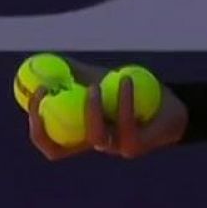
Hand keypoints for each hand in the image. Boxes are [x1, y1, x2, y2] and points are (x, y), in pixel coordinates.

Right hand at [25, 67, 187, 160]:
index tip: (37, 91)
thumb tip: (42, 58)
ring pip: (95, 135)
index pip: (47, 141)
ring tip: (96, 85)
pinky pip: (125, 124)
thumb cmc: (132, 91)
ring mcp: (113, 149)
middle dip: (47, 121)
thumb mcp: (99, 78)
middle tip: (48, 90)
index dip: (35, 123)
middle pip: (58, 148)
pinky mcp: (135, 147)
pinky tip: (125, 80)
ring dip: (92, 109)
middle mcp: (92, 145)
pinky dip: (124, 100)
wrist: (171, 102)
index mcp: (79, 134)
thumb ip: (72, 73)